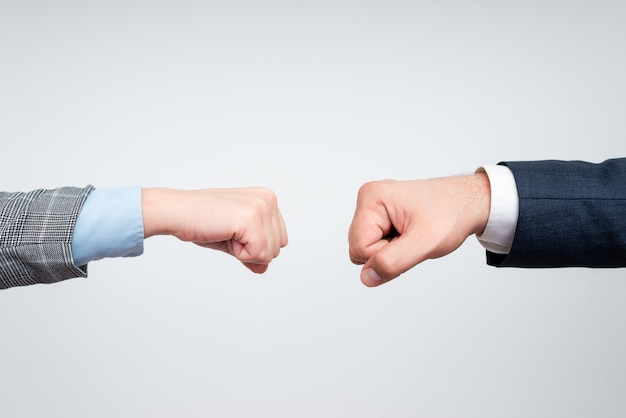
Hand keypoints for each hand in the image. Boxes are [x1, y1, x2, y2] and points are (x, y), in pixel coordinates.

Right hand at [141, 187, 287, 273]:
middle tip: (226, 232)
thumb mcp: (234, 239)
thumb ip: (253, 251)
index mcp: (267, 198)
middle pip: (277, 248)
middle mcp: (268, 199)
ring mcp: (261, 207)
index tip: (232, 231)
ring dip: (244, 252)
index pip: (279, 240)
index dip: (254, 246)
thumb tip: (264, 268)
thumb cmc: (201, 221)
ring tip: (224, 232)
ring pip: (270, 254)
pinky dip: (240, 254)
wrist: (175, 212)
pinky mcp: (251, 219)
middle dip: (251, 251)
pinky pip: (259, 255)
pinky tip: (224, 235)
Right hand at [348, 173, 490, 286]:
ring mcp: (373, 208)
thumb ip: (393, 261)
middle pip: (358, 249)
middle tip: (413, 239)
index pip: (359, 248)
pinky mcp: (380, 217)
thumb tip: (366, 277)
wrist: (466, 203)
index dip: (385, 255)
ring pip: (366, 249)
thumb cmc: (450, 214)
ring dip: (391, 252)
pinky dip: (393, 247)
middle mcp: (368, 200)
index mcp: (372, 198)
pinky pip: (375, 245)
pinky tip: (409, 235)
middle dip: (387, 253)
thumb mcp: (426, 242)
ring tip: (412, 236)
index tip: (410, 241)